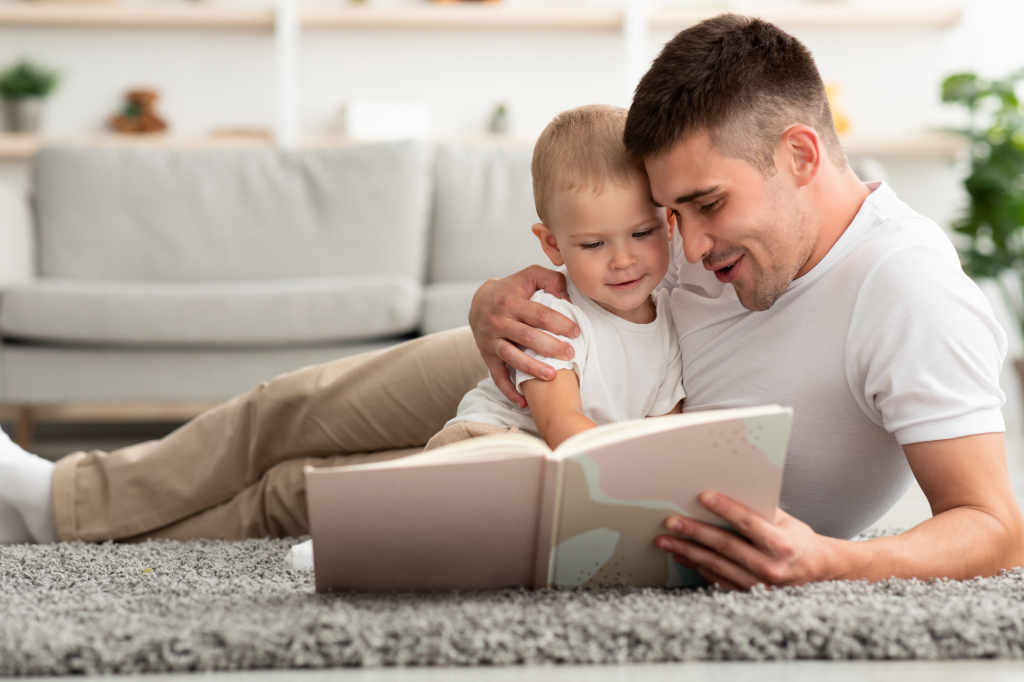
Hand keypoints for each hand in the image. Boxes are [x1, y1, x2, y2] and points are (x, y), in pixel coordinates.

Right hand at [469, 266, 579, 407]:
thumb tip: (566, 297)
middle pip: (527, 337)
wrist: (478, 301)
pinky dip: (509, 391)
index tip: (576, 332)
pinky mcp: (486, 356)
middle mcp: (499, 321)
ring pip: (512, 357)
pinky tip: (524, 402)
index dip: (560, 323)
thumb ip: (551, 280)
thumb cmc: (513, 289)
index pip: (540, 314)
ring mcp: (491, 340)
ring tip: (552, 376)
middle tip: (571, 354)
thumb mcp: (530, 275)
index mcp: (512, 301)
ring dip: (532, 368)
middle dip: (551, 347)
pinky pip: (497, 376)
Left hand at [655, 491, 839, 589]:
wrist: (816, 570)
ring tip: (665, 540)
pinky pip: (717, 579)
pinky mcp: (748, 593)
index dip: (725, 509)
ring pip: (716, 565)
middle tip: (671, 521)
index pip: (748, 523)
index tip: (703, 496)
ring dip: (687, 551)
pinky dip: (696, 566)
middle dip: (694, 532)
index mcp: (782, 544)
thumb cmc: (796, 538)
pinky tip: (680, 555)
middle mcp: (770, 567)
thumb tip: (725, 489)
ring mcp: (758, 584)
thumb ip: (758, 509)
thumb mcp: (785, 519)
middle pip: (725, 546)